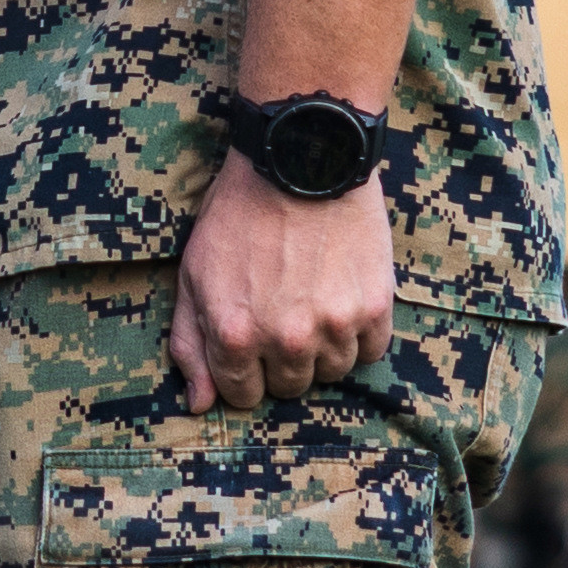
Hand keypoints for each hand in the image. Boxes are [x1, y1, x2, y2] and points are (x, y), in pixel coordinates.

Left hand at [166, 154, 392, 414]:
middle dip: (282, 360)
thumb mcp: (194, 276)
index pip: (242, 395)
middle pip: (291, 387)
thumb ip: (192, 345)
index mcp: (235, 335)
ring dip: (323, 349)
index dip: (244, 372)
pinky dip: (359, 335)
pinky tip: (342, 301)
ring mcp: (335, 324)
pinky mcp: (374, 306)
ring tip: (313, 303)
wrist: (300, 162)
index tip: (251, 346)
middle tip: (283, 316)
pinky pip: (371, 351)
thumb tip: (199, 405)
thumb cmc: (238, 216)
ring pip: (333, 372)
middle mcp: (287, 339)